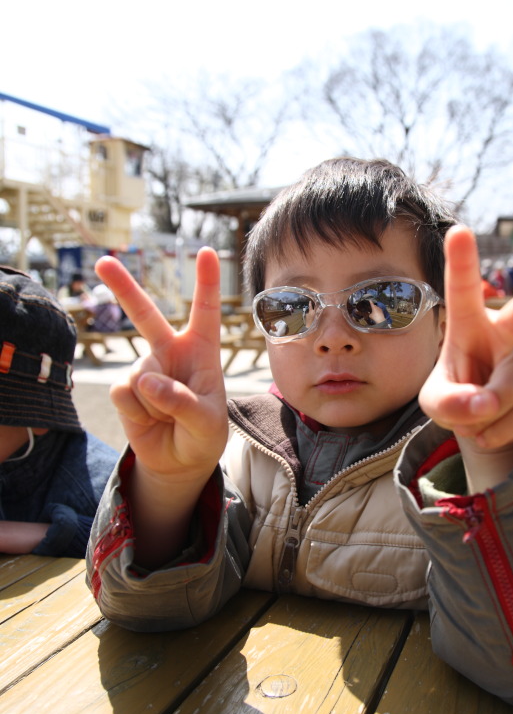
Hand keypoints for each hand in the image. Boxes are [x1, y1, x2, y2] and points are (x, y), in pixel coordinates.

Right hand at [95, 248, 227, 483]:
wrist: (179, 461)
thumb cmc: (203, 434)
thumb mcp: (206, 422)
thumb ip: (180, 401)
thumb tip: (144, 380)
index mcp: (201, 350)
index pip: (205, 311)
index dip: (206, 281)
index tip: (206, 251)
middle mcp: (170, 352)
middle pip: (145, 314)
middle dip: (123, 287)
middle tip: (104, 261)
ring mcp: (145, 368)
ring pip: (140, 375)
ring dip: (155, 404)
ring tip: (168, 417)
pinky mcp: (124, 388)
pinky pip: (123, 393)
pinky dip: (137, 412)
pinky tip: (148, 419)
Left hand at [419, 226, 512, 459]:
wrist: (488, 420)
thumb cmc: (456, 395)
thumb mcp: (436, 404)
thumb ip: (448, 404)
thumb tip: (482, 406)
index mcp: (468, 322)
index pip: (463, 289)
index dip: (462, 260)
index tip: (458, 230)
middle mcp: (505, 328)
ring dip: (490, 414)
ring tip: (476, 419)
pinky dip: (506, 427)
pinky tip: (493, 427)